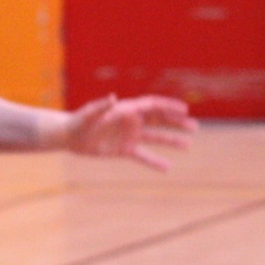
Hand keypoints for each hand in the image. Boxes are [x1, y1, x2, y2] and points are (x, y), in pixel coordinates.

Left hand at [64, 93, 195, 170]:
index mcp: (127, 109)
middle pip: (159, 120)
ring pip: (155, 137)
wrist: (70, 136)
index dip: (169, 106)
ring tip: (188, 145)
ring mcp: (129, 136)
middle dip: (177, 123)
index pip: (152, 106)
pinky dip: (154, 161)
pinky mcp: (124, 150)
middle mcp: (131, 121)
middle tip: (194, 127)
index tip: (184, 110)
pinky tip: (167, 167)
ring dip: (171, 140)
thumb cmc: (78, 121)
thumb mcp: (90, 114)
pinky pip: (143, 156)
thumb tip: (113, 97)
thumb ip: (102, 106)